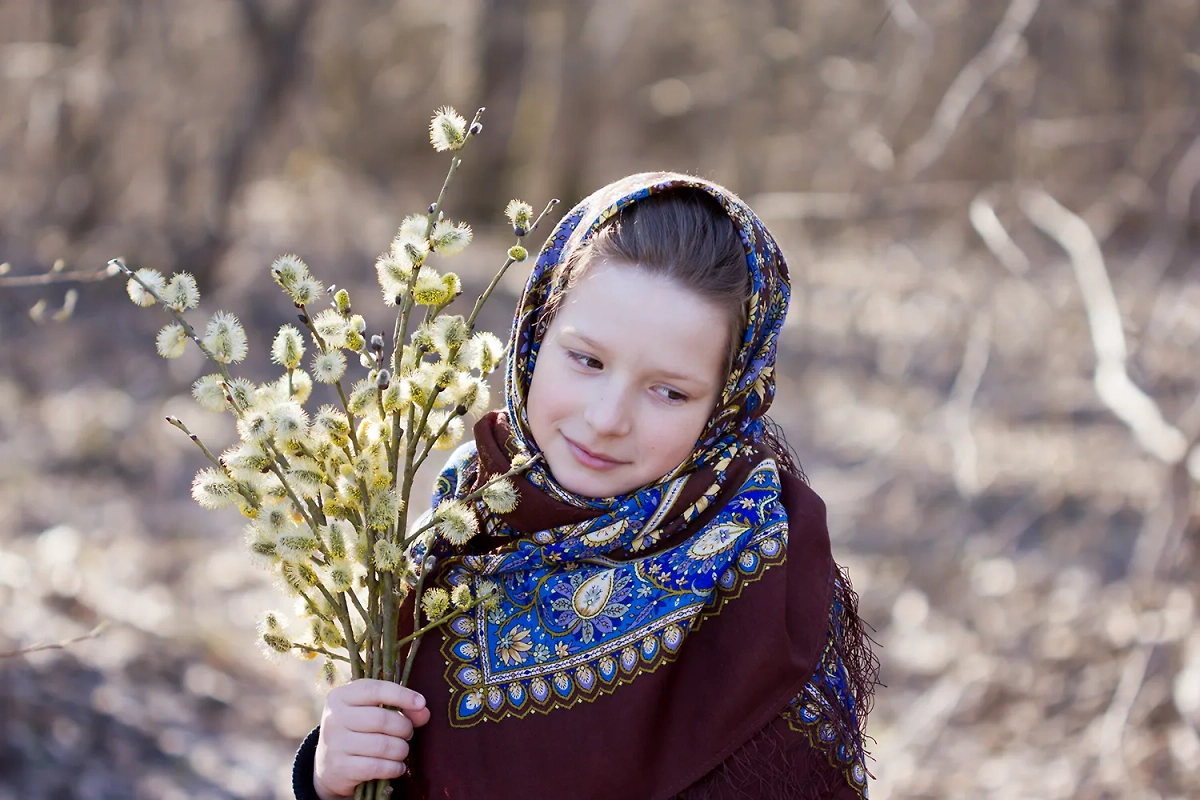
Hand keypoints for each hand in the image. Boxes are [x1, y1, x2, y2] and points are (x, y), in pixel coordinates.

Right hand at [313, 679, 431, 799]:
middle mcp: (334, 717)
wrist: (330, 766)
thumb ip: (400, 708)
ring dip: (401, 750)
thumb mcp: (372, 712)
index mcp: (341, 696)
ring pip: (383, 745)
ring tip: (401, 751)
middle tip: (408, 733)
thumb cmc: (358, 731)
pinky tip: (397, 767)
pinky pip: (377, 767)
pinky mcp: (340, 768)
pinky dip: (394, 768)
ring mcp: (335, 743)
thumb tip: (424, 712)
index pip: (375, 690)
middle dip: (404, 728)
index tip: (421, 703)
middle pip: (382, 719)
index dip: (402, 695)